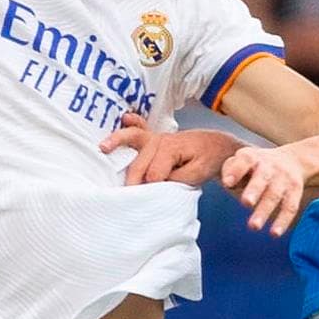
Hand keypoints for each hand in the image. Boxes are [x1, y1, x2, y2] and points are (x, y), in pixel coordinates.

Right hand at [102, 112, 237, 186]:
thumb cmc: (207, 159)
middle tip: (128, 199)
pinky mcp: (152, 139)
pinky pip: (137, 130)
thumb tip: (158, 185)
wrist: (215, 146)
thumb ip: (177, 179)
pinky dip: (129, 125)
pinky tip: (123, 119)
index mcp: (171, 148)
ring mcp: (155, 138)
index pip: (154, 174)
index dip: (154, 189)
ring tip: (103, 147)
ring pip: (132, 139)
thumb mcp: (197, 174)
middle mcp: (160, 140)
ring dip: (117, 142)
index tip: (155, 199)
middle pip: (140, 164)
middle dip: (134, 182)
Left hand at [222, 143, 309, 236]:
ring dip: (264, 211)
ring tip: (254, 226)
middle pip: (262, 178)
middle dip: (254, 190)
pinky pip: (290, 207)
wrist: (292, 160)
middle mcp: (270, 166)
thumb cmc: (258, 166)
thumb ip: (231, 170)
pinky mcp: (295, 191)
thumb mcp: (244, 160)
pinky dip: (283, 221)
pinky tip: (274, 233)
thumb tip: (228, 184)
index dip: (236, 171)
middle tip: (246, 203)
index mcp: (253, 157)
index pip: (245, 160)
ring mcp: (284, 179)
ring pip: (274, 195)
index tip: (227, 184)